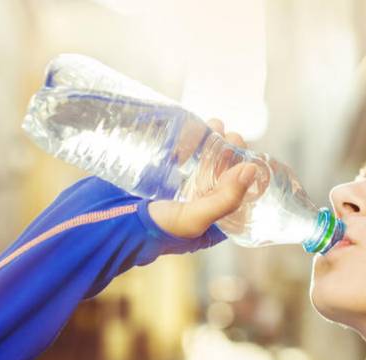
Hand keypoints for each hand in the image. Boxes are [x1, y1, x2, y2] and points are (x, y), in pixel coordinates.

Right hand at [148, 119, 256, 238]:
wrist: (113, 221)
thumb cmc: (157, 229)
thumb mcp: (196, 218)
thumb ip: (226, 198)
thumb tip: (252, 169)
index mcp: (211, 221)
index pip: (235, 193)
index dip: (243, 170)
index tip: (245, 151)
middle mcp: (197, 205)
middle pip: (220, 173)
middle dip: (229, 152)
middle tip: (231, 136)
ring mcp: (178, 189)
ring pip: (202, 162)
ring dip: (212, 142)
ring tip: (215, 124)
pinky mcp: (160, 176)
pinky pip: (179, 156)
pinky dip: (189, 141)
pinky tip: (194, 128)